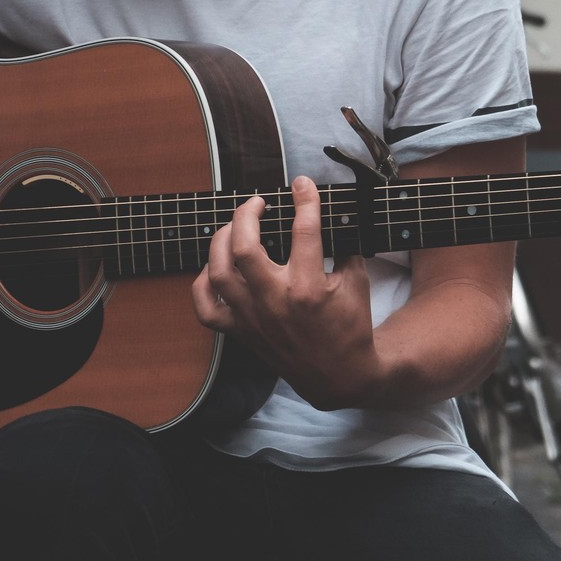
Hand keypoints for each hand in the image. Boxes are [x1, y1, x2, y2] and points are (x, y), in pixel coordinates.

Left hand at [191, 176, 385, 409]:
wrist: (339, 376)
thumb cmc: (351, 326)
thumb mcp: (357, 282)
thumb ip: (343, 245)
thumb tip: (328, 213)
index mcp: (308, 288)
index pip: (303, 230)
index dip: (304, 200)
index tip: (302, 184)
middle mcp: (275, 301)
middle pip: (244, 246)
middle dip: (246, 214)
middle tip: (257, 202)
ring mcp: (253, 318)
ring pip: (218, 271)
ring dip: (221, 240)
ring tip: (235, 227)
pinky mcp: (242, 332)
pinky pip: (206, 307)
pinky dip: (203, 282)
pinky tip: (216, 267)